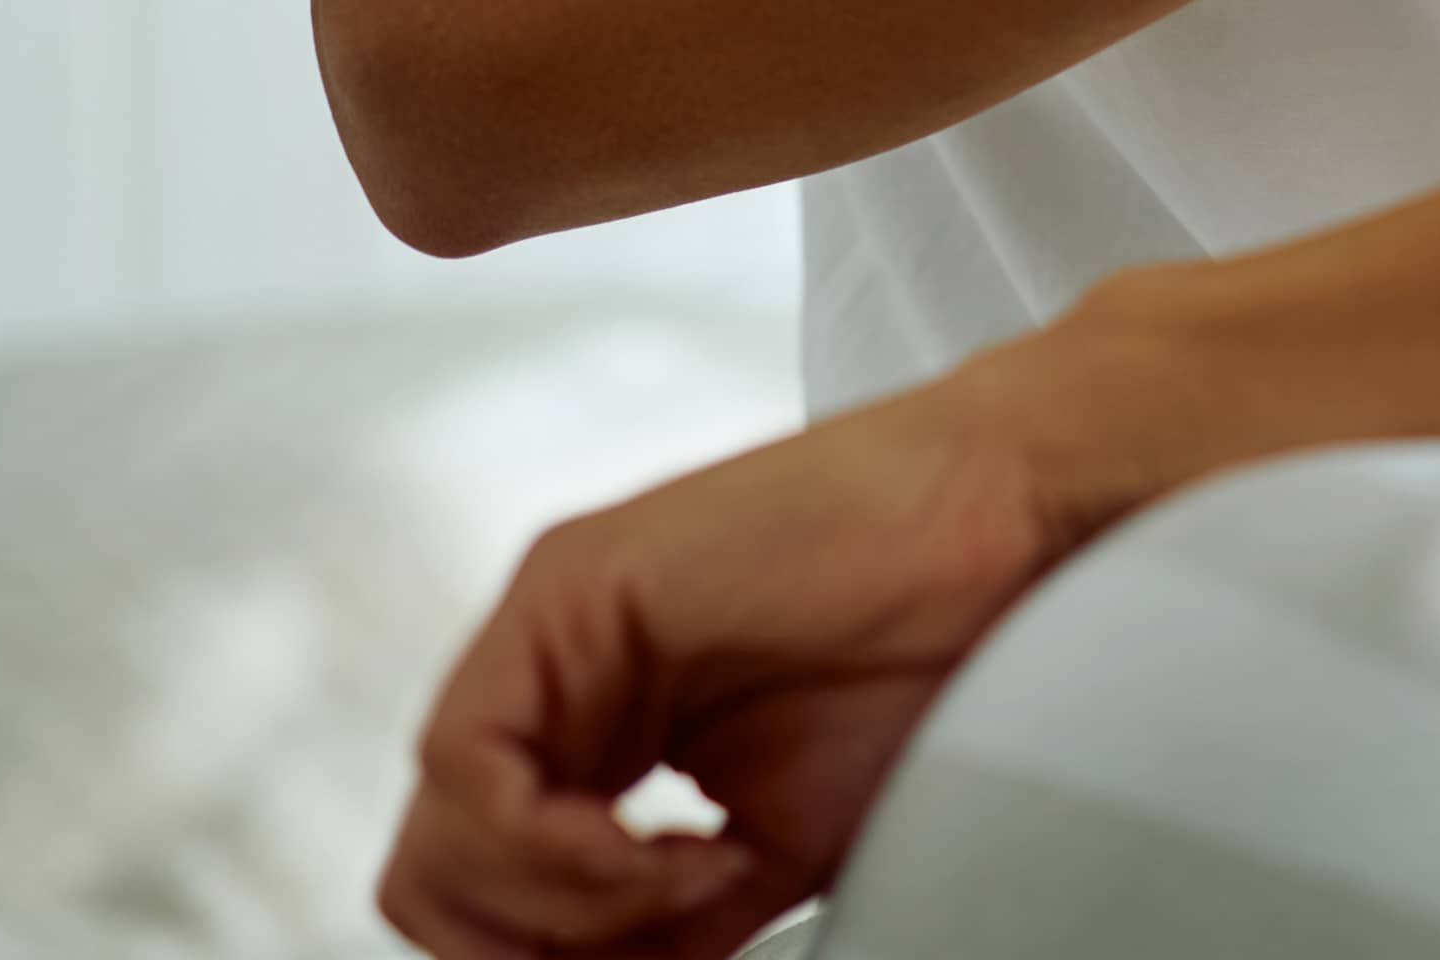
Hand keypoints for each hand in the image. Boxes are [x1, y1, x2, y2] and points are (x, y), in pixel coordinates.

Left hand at [377, 350, 1123, 959]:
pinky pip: (469, 769)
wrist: (1005, 524)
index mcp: (588, 742)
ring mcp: (544, 632)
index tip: (672, 958)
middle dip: (540, 951)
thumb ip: (659, 922)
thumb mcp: (767, 850)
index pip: (478, 902)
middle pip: (434, 888)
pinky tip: (673, 846)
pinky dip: (558, 853)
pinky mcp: (561, 588)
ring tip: (695, 881)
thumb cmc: (925, 661)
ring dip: (562, 911)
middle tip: (673, 928)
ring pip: (435, 848)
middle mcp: (545, 685)